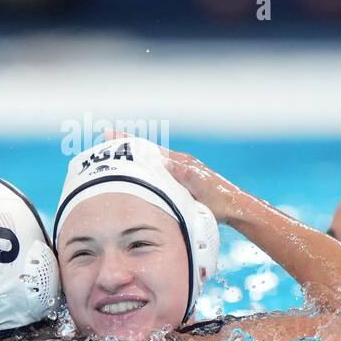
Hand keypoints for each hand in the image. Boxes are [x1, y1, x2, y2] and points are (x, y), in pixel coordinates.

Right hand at [101, 131, 240, 223]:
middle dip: (127, 144)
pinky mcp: (182, 183)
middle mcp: (178, 163)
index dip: (128, 141)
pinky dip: (145, 170)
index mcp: (179, 161)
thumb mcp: (198, 184)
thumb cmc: (217, 198)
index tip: (109, 133)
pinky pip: (158, 173)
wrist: (234, 208)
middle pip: (147, 150)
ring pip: (152, 161)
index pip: (148, 148)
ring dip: (134, 157)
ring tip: (115, 155)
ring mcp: (180, 172)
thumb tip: (161, 160)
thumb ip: (181, 172)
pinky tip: (138, 176)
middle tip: (106, 137)